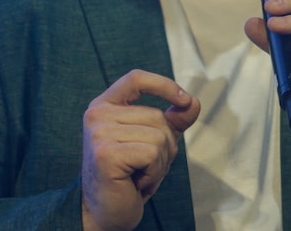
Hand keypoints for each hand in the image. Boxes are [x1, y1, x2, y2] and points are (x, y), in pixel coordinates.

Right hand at [81, 69, 200, 230]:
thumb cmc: (129, 176)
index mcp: (104, 105)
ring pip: (158, 136)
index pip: (136, 78)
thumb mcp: (154, 142)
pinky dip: (153, 173)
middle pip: (156, 116)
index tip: (185, 100)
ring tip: (139, 175)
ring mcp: (99, 133)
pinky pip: (152, 154)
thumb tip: (193, 102)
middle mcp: (97, 114)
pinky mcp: (106, 153)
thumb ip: (173, 120)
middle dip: (164, 146)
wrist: (105, 212)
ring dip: (159, 164)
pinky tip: (136, 183)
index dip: (164, 85)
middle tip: (144, 166)